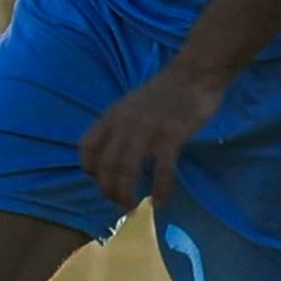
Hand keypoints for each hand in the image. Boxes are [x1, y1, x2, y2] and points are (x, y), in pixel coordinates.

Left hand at [79, 64, 227, 209]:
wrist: (193, 74)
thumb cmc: (164, 92)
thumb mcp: (130, 105)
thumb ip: (119, 126)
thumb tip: (115, 154)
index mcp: (112, 116)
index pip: (87, 147)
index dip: (90, 169)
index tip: (101, 181)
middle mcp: (124, 124)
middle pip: (105, 165)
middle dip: (109, 190)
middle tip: (120, 203)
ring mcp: (147, 129)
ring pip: (127, 170)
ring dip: (127, 194)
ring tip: (133, 206)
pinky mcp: (171, 135)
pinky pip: (161, 170)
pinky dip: (160, 189)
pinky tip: (160, 200)